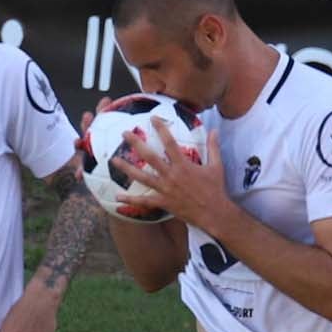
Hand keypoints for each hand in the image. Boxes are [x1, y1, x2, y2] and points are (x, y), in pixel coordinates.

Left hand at [114, 123, 228, 233]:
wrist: (213, 212)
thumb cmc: (215, 189)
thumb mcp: (216, 166)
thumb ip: (213, 147)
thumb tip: (215, 130)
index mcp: (184, 164)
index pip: (170, 143)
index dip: (161, 129)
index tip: (152, 118)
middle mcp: (172, 175)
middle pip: (150, 157)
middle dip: (136, 144)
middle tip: (124, 134)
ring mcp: (166, 189)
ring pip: (143, 177)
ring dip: (127, 168)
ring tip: (114, 160)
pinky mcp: (164, 202)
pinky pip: (144, 201)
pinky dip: (130, 200)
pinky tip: (117, 197)